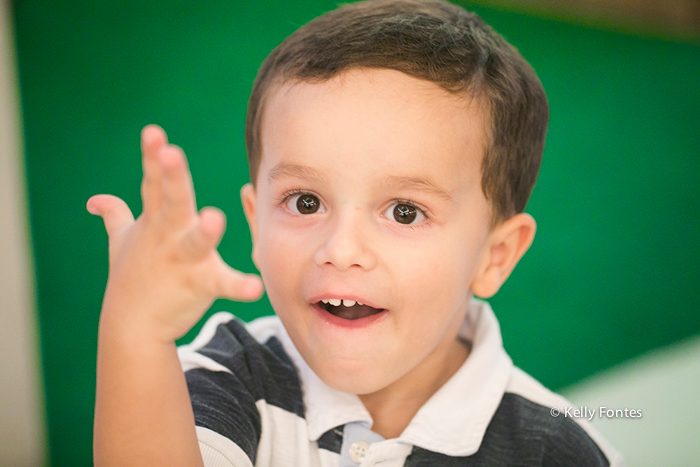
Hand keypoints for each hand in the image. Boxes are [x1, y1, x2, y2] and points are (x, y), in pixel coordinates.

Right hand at [87, 125, 262, 341]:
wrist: (131, 327)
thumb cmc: (131, 277)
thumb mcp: (121, 243)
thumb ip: (115, 216)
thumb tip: (95, 200)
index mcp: (154, 222)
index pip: (152, 185)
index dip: (151, 157)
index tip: (153, 132)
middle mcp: (167, 237)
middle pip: (171, 203)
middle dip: (171, 178)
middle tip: (172, 154)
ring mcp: (182, 262)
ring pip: (195, 242)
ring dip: (203, 231)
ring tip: (213, 217)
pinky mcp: (199, 285)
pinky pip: (222, 284)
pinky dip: (238, 286)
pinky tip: (255, 287)